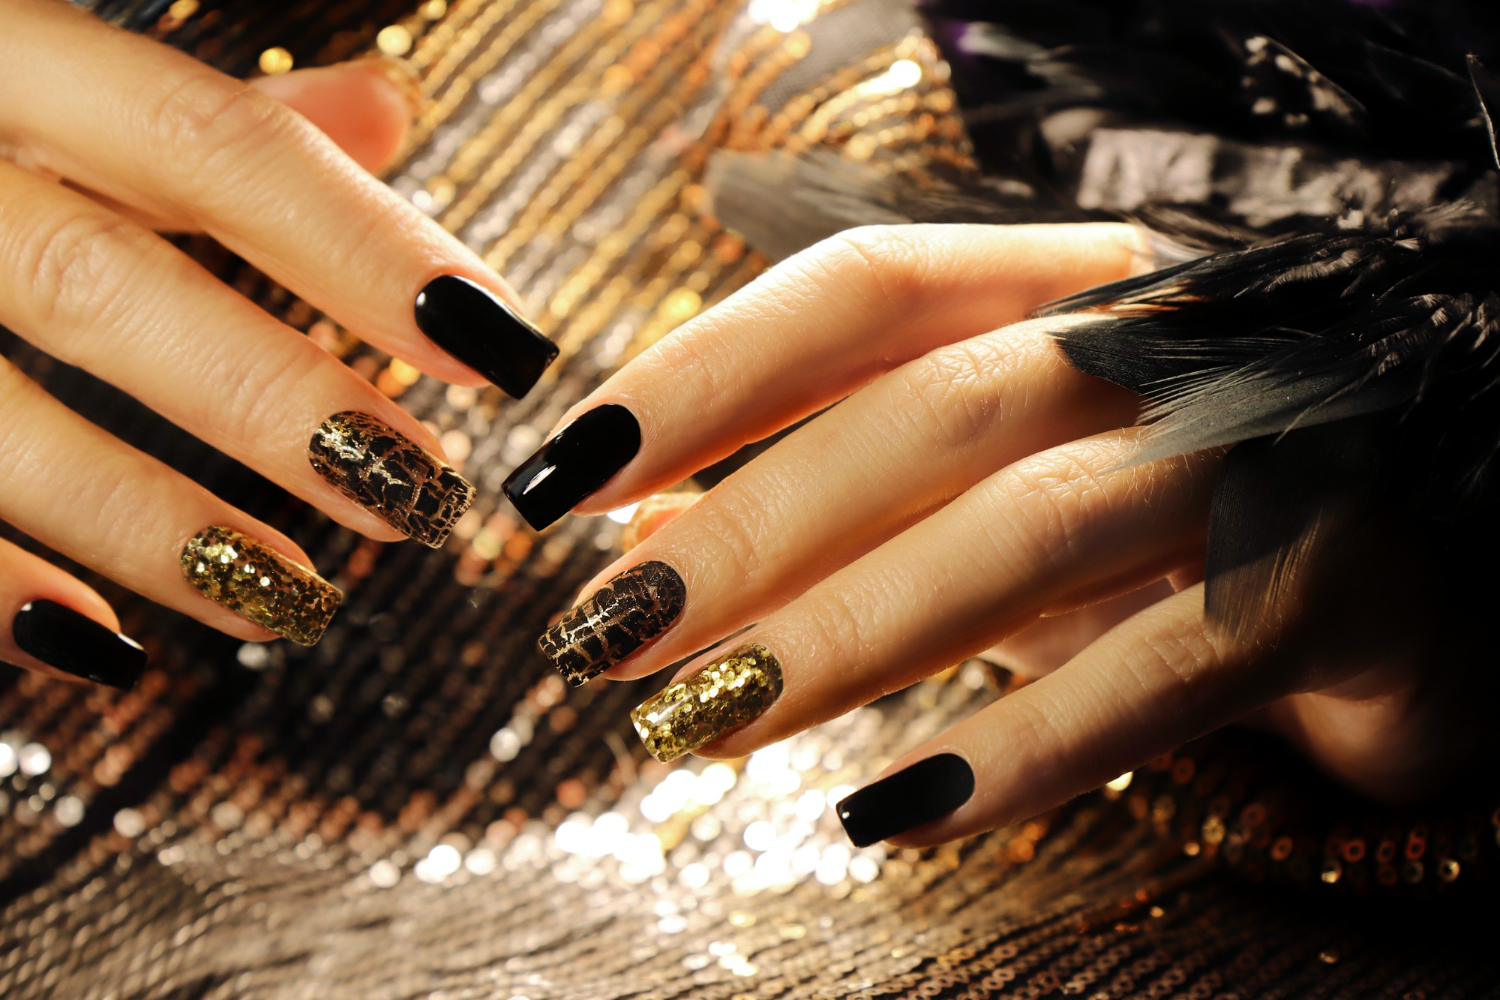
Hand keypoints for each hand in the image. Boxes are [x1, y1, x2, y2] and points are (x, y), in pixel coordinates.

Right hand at [0, 0, 556, 687]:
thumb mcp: (62, 91)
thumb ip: (213, 125)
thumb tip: (387, 107)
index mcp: (7, 68)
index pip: (211, 143)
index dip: (364, 246)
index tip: (505, 346)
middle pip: (96, 283)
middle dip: (271, 398)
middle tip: (419, 491)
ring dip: (159, 521)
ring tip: (302, 597)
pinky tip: (107, 650)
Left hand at [512, 223, 1490, 847]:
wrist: (1416, 582)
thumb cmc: (1161, 524)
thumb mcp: (994, 469)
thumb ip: (843, 459)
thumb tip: (638, 499)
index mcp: (1066, 288)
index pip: (860, 285)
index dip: (703, 368)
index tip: (564, 475)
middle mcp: (1167, 345)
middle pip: (923, 404)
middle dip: (745, 523)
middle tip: (603, 631)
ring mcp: (1266, 455)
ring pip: (1026, 524)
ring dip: (845, 628)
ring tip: (699, 720)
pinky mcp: (1339, 587)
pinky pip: (1159, 668)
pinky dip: (1017, 741)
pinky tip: (893, 811)